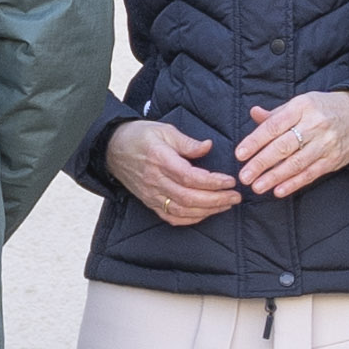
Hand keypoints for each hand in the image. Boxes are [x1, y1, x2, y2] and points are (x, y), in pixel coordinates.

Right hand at [106, 117, 241, 226]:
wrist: (112, 149)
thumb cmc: (139, 136)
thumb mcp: (164, 130)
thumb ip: (187, 142)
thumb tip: (208, 147)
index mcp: (160, 160)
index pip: (190, 177)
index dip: (212, 182)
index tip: (230, 181)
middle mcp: (155, 180)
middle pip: (189, 197)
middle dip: (216, 200)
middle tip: (235, 196)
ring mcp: (152, 194)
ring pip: (182, 210)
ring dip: (207, 210)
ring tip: (226, 205)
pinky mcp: (150, 202)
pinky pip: (171, 217)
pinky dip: (190, 219)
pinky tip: (205, 213)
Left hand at [232, 89, 348, 199]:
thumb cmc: (323, 109)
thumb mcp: (301, 104)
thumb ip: (277, 114)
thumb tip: (254, 114)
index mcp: (302, 107)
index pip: (274, 126)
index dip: (255, 141)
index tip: (240, 154)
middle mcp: (314, 124)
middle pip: (283, 146)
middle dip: (261, 163)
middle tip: (244, 176)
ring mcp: (325, 143)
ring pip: (296, 163)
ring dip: (275, 177)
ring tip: (257, 186)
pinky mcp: (333, 159)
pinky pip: (311, 173)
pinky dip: (294, 183)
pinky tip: (279, 190)